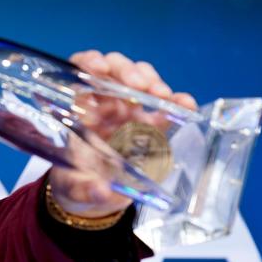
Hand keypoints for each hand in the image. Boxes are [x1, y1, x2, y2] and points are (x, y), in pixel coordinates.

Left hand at [47, 50, 197, 218]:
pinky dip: (178, 102)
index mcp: (78, 110)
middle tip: (138, 84)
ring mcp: (129, 112)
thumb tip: (101, 190)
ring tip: (160, 95)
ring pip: (141, 81)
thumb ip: (85, 189)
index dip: (88, 63)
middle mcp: (103, 104)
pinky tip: (186, 104)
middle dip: (127, 70)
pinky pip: (167, 108)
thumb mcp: (75, 189)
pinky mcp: (151, 126)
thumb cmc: (77, 183)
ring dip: (152, 81)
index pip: (79, 72)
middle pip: (114, 70)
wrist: (96, 199)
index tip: (98, 69)